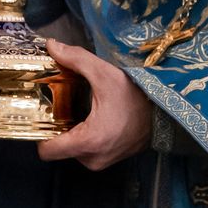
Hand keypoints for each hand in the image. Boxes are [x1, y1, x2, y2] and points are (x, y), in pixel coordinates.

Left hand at [37, 39, 153, 169]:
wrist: (168, 113)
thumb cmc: (138, 96)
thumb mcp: (106, 74)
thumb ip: (76, 59)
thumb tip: (51, 45)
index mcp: (89, 141)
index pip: (47, 151)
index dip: (40, 133)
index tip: (43, 114)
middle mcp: (93, 158)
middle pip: (58, 148)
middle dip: (57, 129)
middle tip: (62, 107)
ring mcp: (103, 162)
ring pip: (72, 150)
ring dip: (72, 133)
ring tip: (80, 111)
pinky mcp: (110, 160)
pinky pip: (87, 152)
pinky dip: (85, 137)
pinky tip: (93, 118)